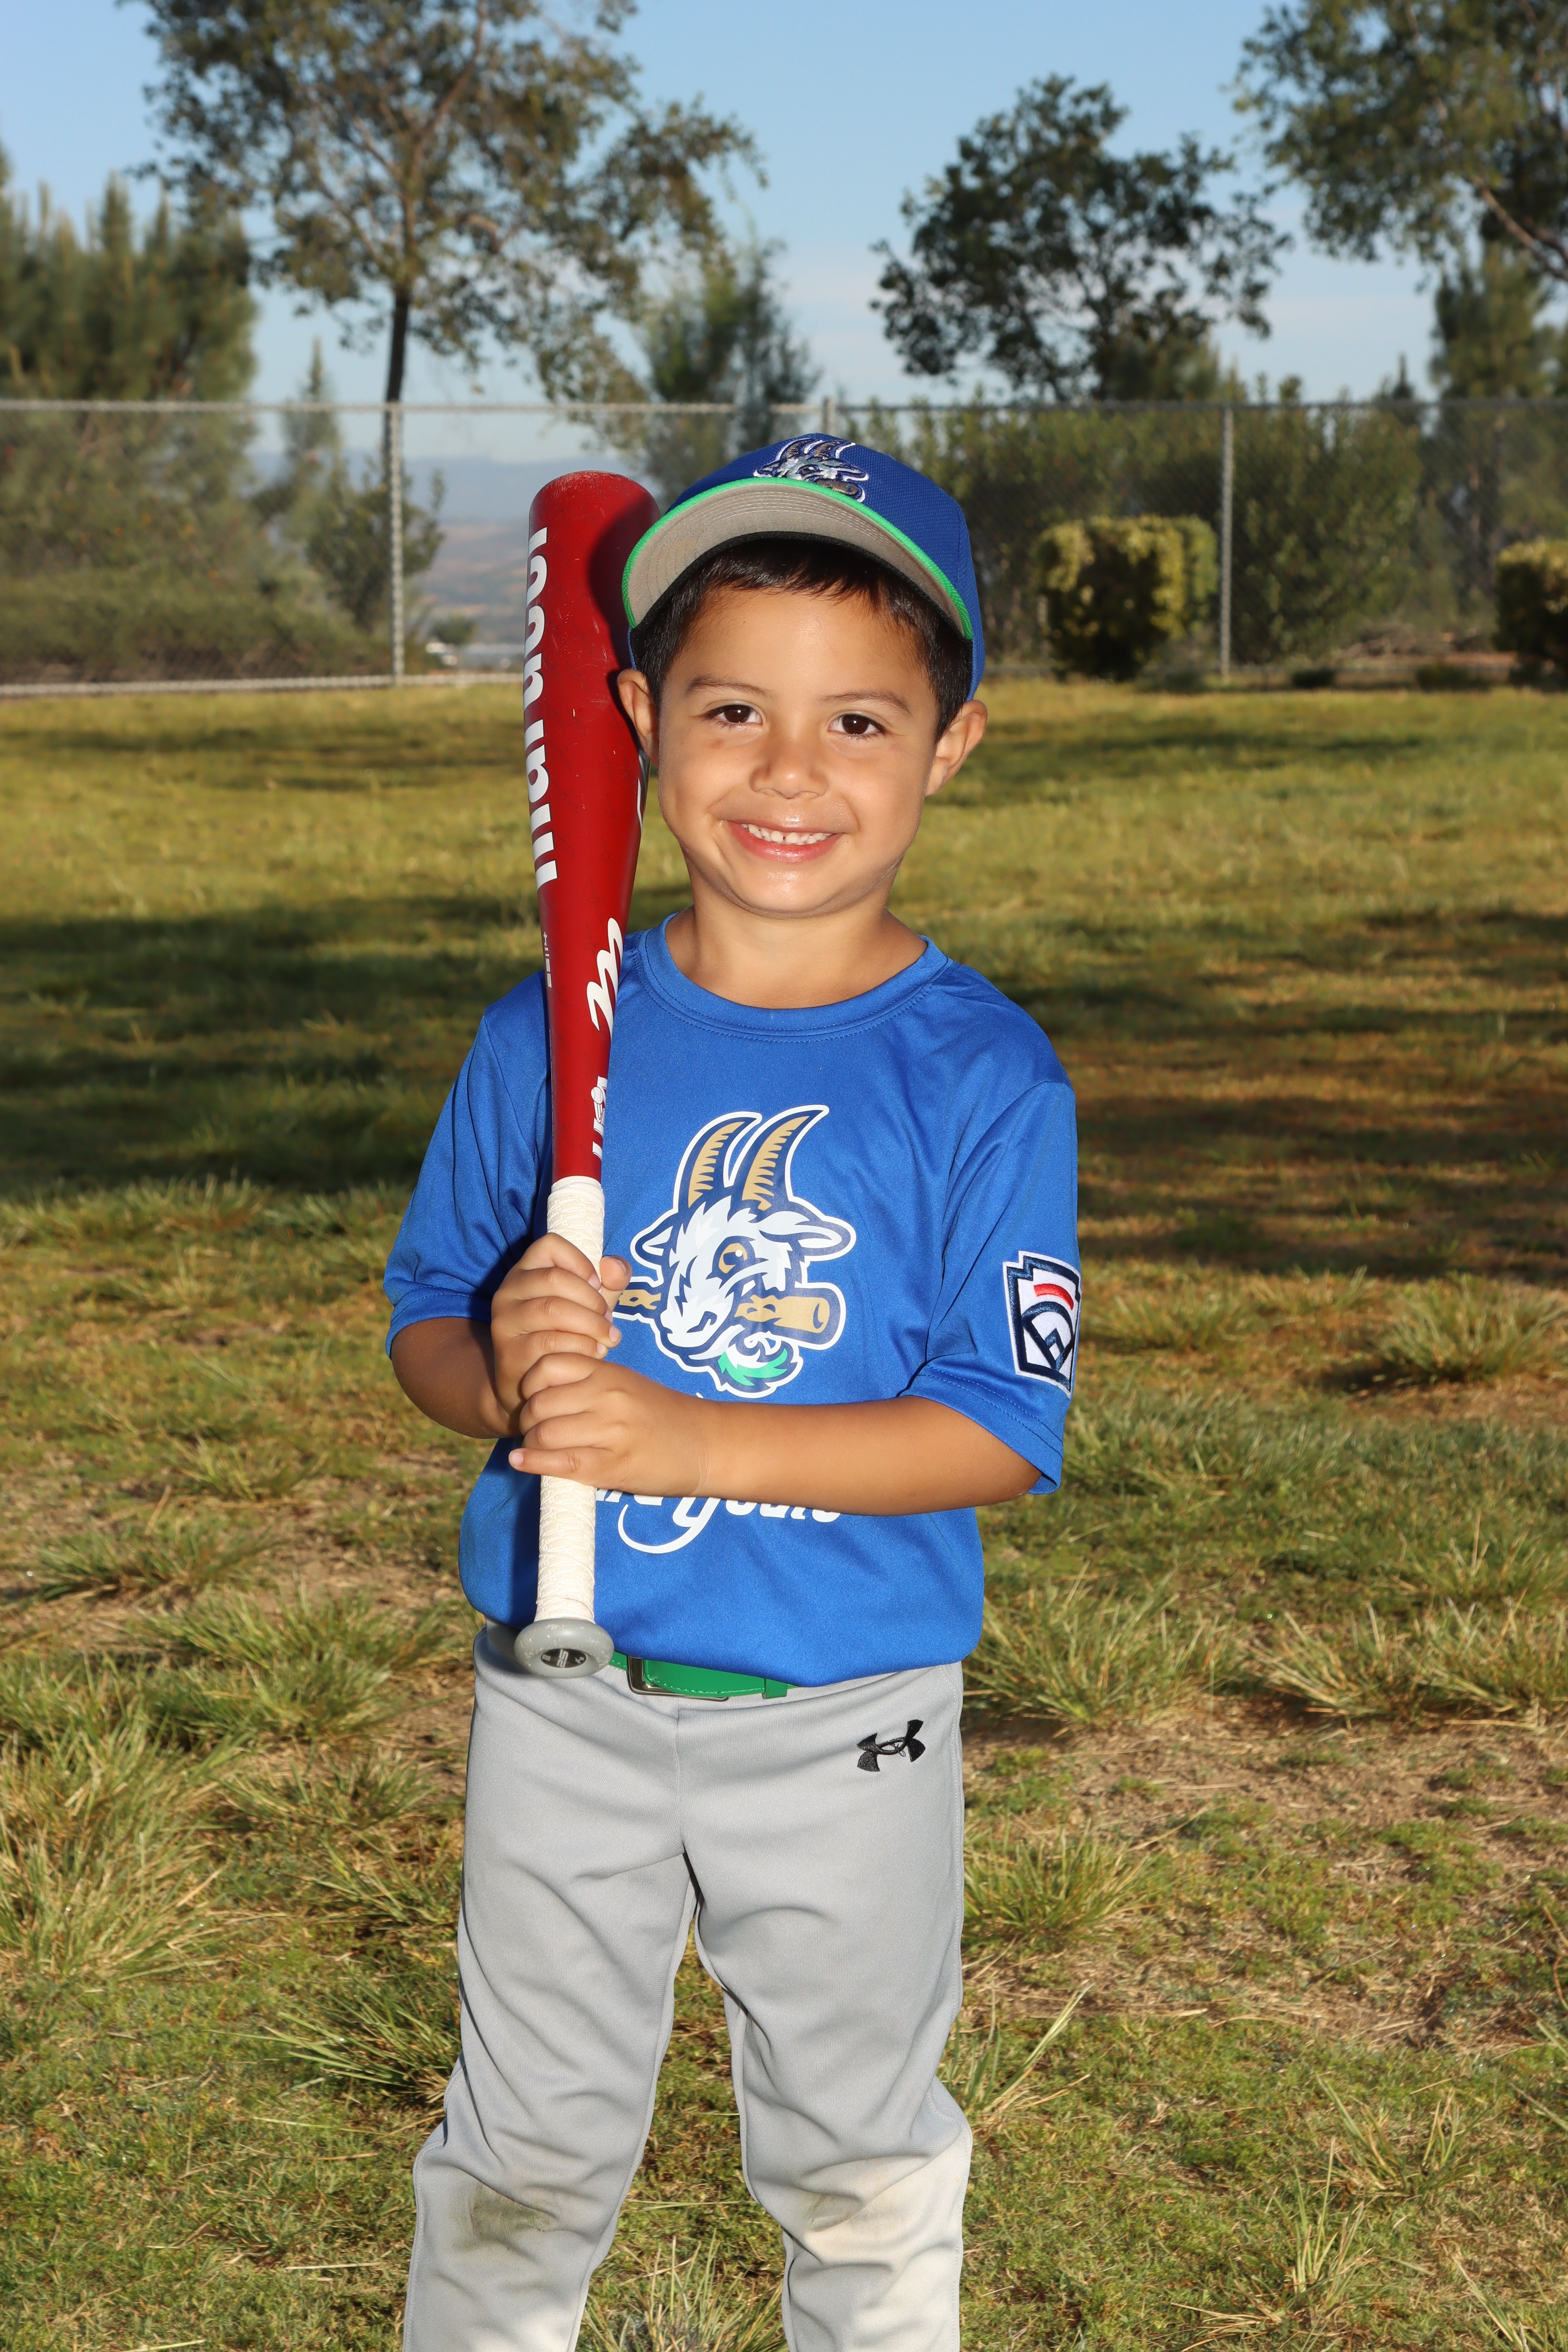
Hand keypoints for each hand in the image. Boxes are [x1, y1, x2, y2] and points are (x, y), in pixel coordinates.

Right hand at [489, 1235, 627, 1427]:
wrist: (533, 1387)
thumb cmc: (566, 1337)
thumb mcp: (588, 1305)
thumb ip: (608, 1283)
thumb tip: (616, 1267)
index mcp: (526, 1271)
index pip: (549, 1244)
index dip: (580, 1260)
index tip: (597, 1284)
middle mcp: (508, 1292)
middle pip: (555, 1279)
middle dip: (592, 1300)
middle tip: (609, 1320)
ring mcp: (505, 1322)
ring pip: (552, 1310)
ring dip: (590, 1324)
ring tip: (608, 1339)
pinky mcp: (509, 1352)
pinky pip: (550, 1342)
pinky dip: (581, 1347)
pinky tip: (596, 1354)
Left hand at [511, 1353, 709, 1493]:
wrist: (706, 1444)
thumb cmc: (663, 1415)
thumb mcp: (627, 1384)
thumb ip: (589, 1382)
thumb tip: (541, 1392)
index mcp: (609, 1373)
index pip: (548, 1365)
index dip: (530, 1383)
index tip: (533, 1396)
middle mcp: (608, 1397)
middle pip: (540, 1403)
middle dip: (527, 1419)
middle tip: (532, 1428)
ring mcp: (610, 1432)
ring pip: (545, 1433)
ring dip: (531, 1443)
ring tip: (535, 1448)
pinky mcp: (613, 1466)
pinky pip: (561, 1463)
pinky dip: (534, 1464)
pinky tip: (520, 1462)